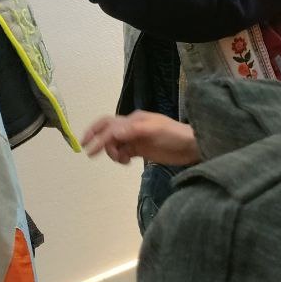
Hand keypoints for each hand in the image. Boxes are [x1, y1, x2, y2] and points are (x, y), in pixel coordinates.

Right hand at [82, 112, 201, 166]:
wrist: (192, 147)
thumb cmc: (174, 136)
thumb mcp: (154, 130)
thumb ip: (133, 130)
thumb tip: (113, 132)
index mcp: (134, 119)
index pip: (111, 126)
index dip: (98, 136)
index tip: (89, 149)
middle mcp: (132, 127)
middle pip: (108, 131)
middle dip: (97, 138)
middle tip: (88, 151)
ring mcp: (136, 139)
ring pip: (115, 143)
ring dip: (112, 152)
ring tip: (122, 160)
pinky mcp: (141, 150)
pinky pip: (123, 152)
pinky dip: (120, 157)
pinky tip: (127, 162)